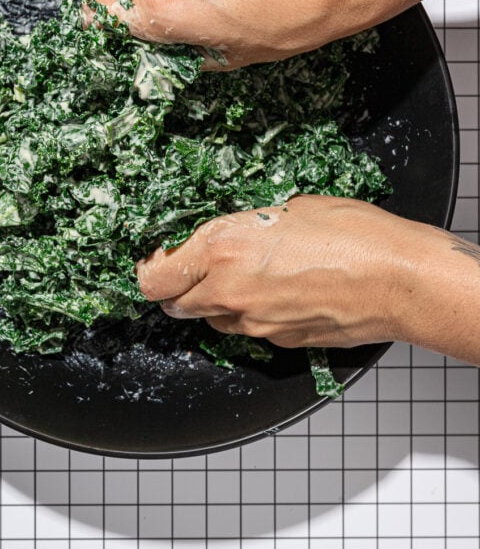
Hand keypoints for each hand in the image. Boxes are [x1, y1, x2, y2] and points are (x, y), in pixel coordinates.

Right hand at [91, 0, 351, 68]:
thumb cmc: (294, 18)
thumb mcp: (230, 57)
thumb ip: (181, 52)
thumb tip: (162, 51)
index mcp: (165, 8)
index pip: (96, 12)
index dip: (102, 27)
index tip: (118, 36)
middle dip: (148, 10)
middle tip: (182, 28)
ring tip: (219, 3)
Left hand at [135, 195, 462, 350]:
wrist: (399, 279)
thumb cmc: (353, 235)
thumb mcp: (286, 207)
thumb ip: (242, 227)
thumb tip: (227, 232)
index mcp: (222, 248)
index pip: (153, 275)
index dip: (150, 267)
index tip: (156, 258)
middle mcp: (229, 290)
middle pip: (173, 302)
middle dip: (178, 285)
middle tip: (194, 266)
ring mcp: (253, 323)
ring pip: (209, 319)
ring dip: (212, 301)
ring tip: (242, 276)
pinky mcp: (277, 341)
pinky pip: (245, 331)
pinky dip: (247, 315)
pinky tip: (272, 293)